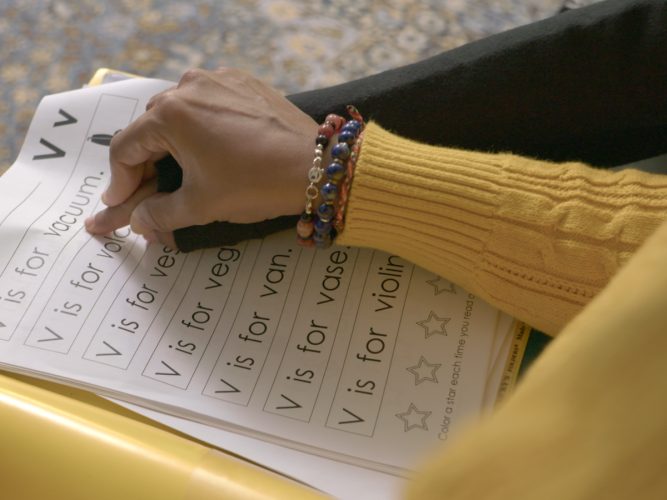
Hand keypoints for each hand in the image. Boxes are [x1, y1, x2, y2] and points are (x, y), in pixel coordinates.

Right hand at [85, 67, 317, 243]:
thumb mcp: (201, 205)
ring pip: (179, 113)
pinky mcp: (243, 83)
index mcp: (170, 114)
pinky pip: (208, 104)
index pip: (126, 148)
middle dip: (146, 164)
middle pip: (150, 129)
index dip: (119, 182)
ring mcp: (218, 80)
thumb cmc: (256, 184)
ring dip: (173, 143)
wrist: (315, 167)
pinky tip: (212, 150)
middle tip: (149, 193)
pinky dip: (202, 127)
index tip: (121, 205)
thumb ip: (158, 214)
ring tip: (182, 172)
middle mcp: (189, 87)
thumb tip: (138, 222)